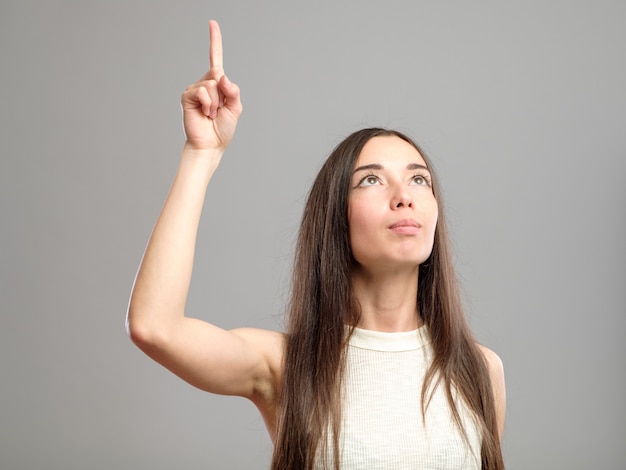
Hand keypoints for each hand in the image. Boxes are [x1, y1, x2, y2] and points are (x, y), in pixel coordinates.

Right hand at [181, 20, 241, 150]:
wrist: (210, 145)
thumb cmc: (222, 129)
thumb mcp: (236, 108)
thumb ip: (233, 91)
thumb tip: (221, 75)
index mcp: (218, 85)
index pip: (215, 58)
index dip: (214, 41)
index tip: (212, 23)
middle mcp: (205, 84)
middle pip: (218, 75)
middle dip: (224, 94)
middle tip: (219, 110)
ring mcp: (195, 89)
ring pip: (211, 84)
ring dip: (216, 103)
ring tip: (212, 114)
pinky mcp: (187, 97)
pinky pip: (203, 91)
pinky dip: (209, 104)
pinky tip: (205, 114)